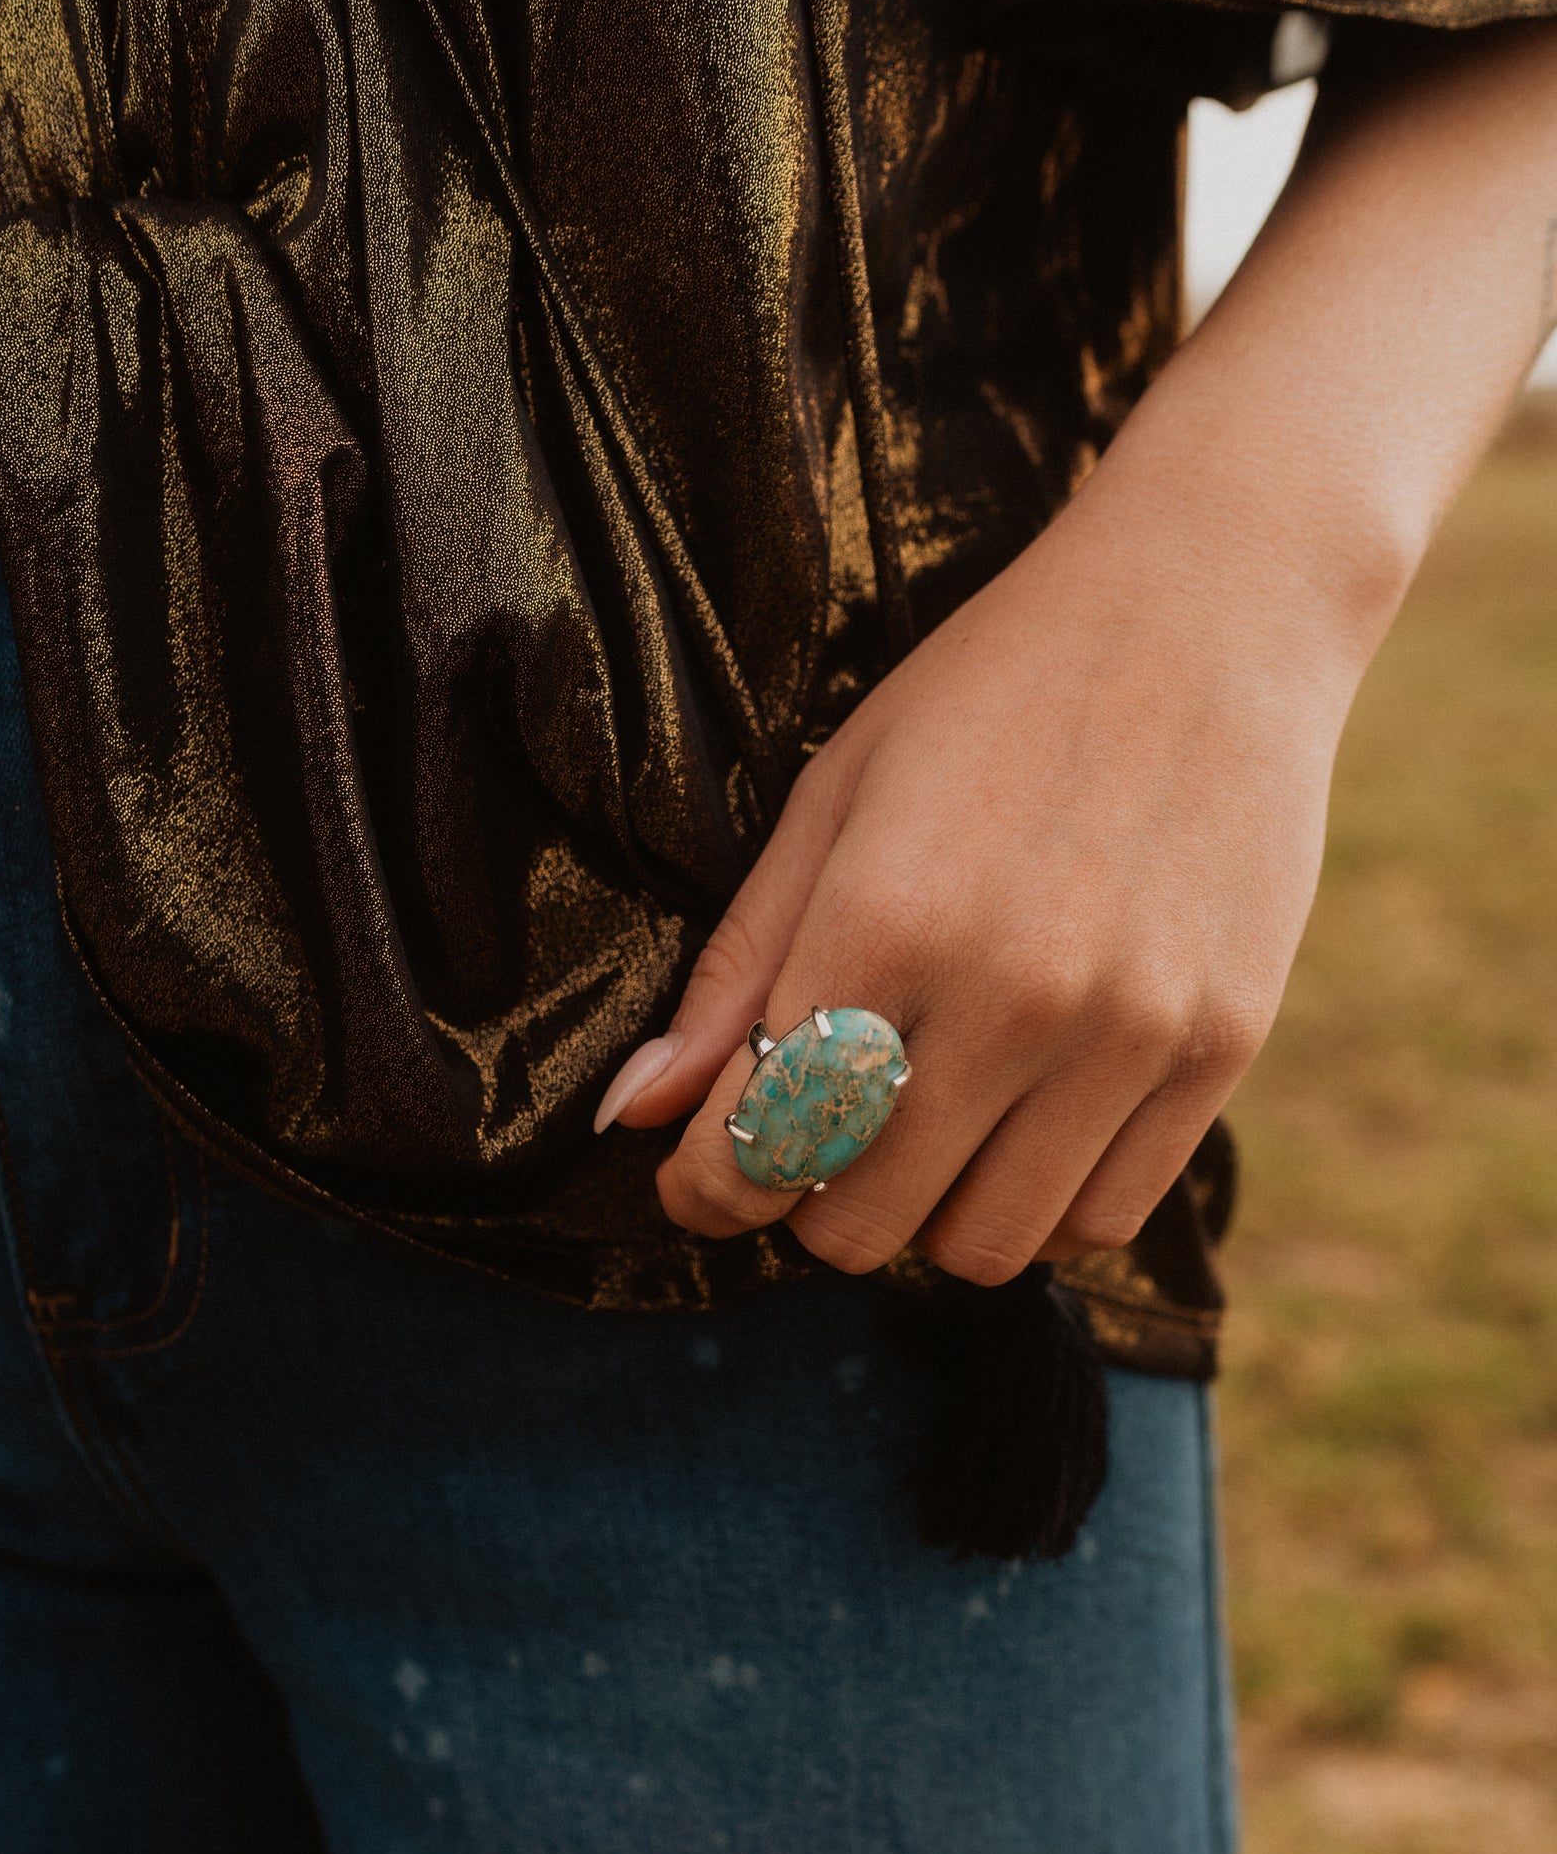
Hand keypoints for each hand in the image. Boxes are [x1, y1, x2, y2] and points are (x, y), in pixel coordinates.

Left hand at [594, 421, 1363, 1283]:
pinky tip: (1020, 1128)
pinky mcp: (1219, 1051)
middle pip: (860, 1222)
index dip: (711, 1186)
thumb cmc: (993, 695)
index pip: (762, 1146)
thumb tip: (633, 1116)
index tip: (706, 1173)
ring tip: (924, 1132)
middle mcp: (1012, 994)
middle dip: (811, 1202)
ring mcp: (1128, 1032)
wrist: (1212, 606)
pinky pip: (1101, 1218)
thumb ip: (735, 972)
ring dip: (927, 1217)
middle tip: (820, 1138)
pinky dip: (1040, 1204)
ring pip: (983, 1248)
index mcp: (886, 920)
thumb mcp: (834, 801)